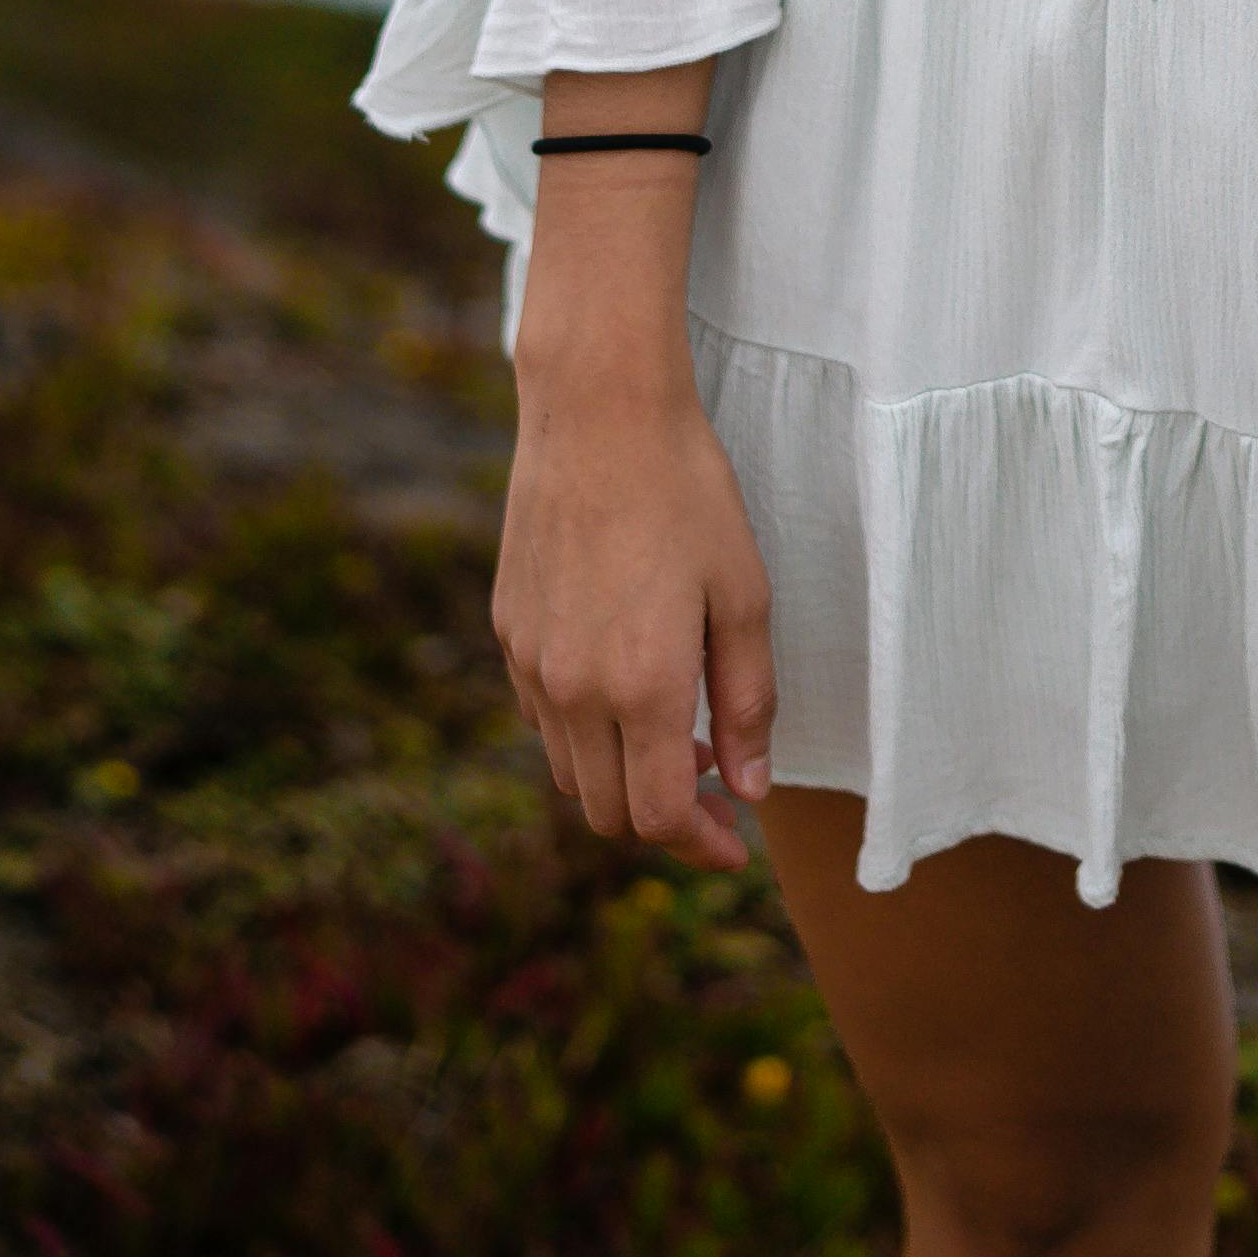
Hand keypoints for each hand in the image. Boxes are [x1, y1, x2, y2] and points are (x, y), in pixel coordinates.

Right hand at [493, 359, 775, 863]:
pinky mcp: (508, 631)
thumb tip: (749, 788)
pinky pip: (542, 718)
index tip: (734, 842)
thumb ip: (748, 702)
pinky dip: (585, 734)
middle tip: (715, 788)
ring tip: (678, 737)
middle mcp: (573, 689)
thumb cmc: (687, 492)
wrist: (599, 411)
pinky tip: (626, 688)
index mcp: (641, 686)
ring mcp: (532, 663)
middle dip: (664, 821)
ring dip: (621, 779)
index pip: (657, 817)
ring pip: (569, 772)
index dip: (699, 846)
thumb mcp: (743, 594)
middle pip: (607, 812)